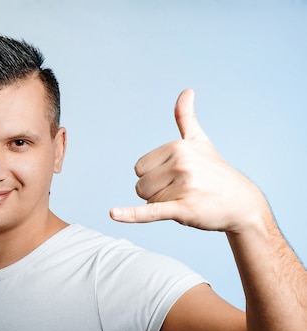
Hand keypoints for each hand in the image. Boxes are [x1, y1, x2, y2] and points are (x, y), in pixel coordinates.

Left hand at [110, 89, 267, 232]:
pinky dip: (130, 215)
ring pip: (147, 201)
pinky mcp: (183, 208)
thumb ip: (186, 118)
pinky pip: (150, 211)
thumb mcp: (200, 142)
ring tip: (187, 199)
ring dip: (163, 204)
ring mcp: (183, 186)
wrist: (242, 204)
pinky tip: (114, 213)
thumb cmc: (216, 173)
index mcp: (178, 147)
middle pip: (140, 185)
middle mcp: (180, 163)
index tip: (177, 177)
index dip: (154, 177)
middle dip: (156, 192)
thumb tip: (186, 90)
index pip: (139, 169)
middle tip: (183, 191)